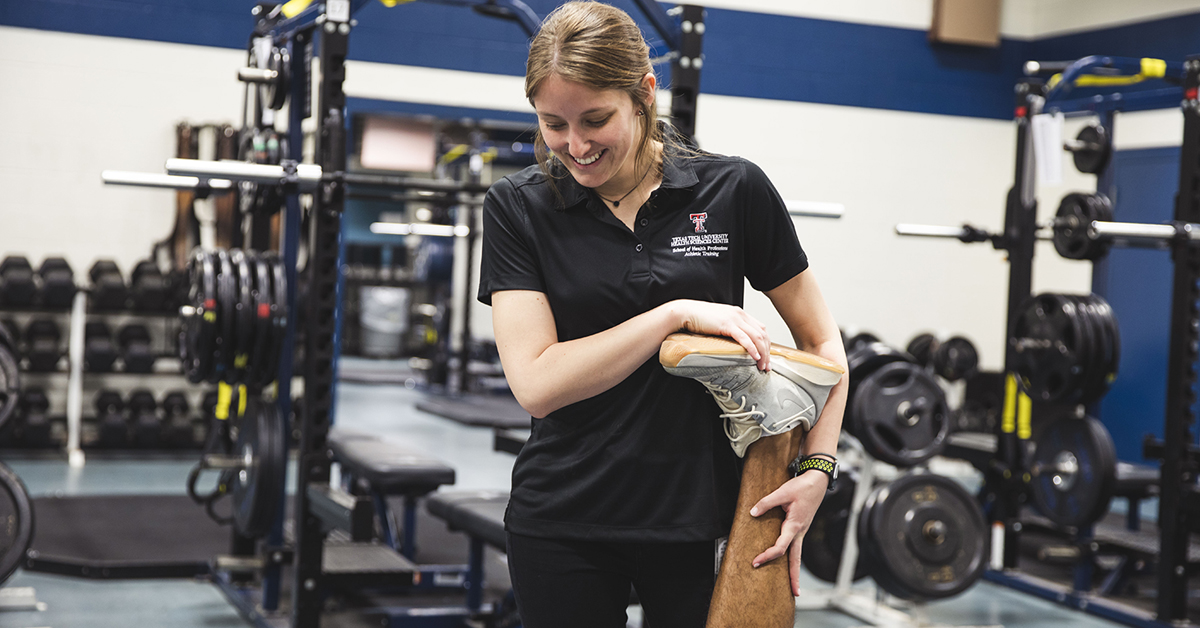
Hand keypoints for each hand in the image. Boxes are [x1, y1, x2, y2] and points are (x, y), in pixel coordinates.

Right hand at [671, 300, 771, 369]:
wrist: (685, 312)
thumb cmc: (699, 319)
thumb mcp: (720, 323)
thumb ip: (730, 330)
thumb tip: (736, 345)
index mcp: (740, 314)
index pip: (761, 329)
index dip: (766, 345)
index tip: (766, 358)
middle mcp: (740, 314)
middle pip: (762, 334)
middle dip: (767, 352)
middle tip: (766, 366)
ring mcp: (734, 318)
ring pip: (757, 337)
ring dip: (762, 353)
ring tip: (761, 366)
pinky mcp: (726, 324)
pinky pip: (744, 338)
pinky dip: (752, 348)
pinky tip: (755, 357)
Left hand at [748, 471, 827, 594]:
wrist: (818, 481)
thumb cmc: (802, 486)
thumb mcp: (782, 492)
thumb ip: (766, 503)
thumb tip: (752, 512)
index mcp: (794, 526)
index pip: (780, 547)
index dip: (768, 556)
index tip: (756, 562)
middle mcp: (800, 531)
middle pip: (796, 559)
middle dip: (794, 577)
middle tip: (794, 594)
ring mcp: (802, 531)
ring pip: (797, 554)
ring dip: (795, 570)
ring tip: (793, 586)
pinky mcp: (801, 527)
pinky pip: (796, 546)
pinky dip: (793, 556)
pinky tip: (789, 562)